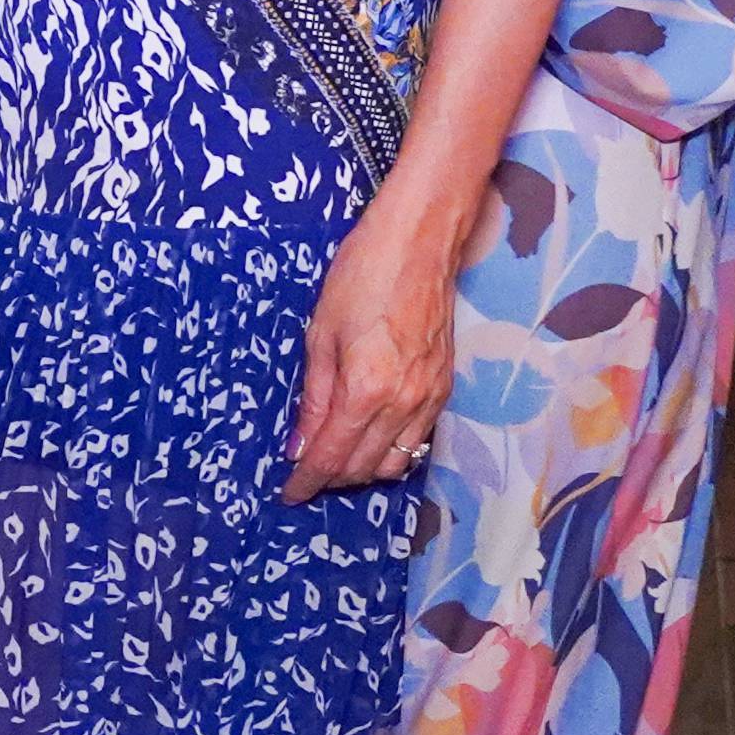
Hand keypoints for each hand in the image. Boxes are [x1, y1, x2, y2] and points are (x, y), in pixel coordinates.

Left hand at [286, 172, 477, 498]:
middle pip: (363, 468)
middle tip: (305, 472)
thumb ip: (313, 397)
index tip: (290, 493)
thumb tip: (299, 444)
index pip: (331, 456)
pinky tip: (370, 437)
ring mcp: (429, 398)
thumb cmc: (362, 275)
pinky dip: (391, 450)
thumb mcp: (320, 334)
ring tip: (336, 457)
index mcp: (366, 390)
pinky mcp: (444, 388)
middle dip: (331, 478)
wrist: (420, 242)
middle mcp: (402, 404)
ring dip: (362, 469)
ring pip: (395, 463)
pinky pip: (418, 440)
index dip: (307, 480)